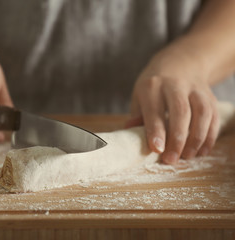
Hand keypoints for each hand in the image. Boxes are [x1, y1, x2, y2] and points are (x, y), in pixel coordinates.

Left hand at [126, 42, 219, 163]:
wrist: (179, 63)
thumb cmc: (153, 86)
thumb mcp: (139, 96)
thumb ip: (137, 115)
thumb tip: (130, 132)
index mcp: (152, 86)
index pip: (154, 110)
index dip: (156, 131)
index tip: (157, 149)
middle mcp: (175, 85)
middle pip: (181, 111)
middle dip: (177, 138)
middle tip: (171, 159)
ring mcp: (195, 89)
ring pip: (201, 112)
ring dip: (196, 138)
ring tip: (188, 156)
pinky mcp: (209, 95)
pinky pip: (213, 115)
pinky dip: (209, 135)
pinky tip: (202, 151)